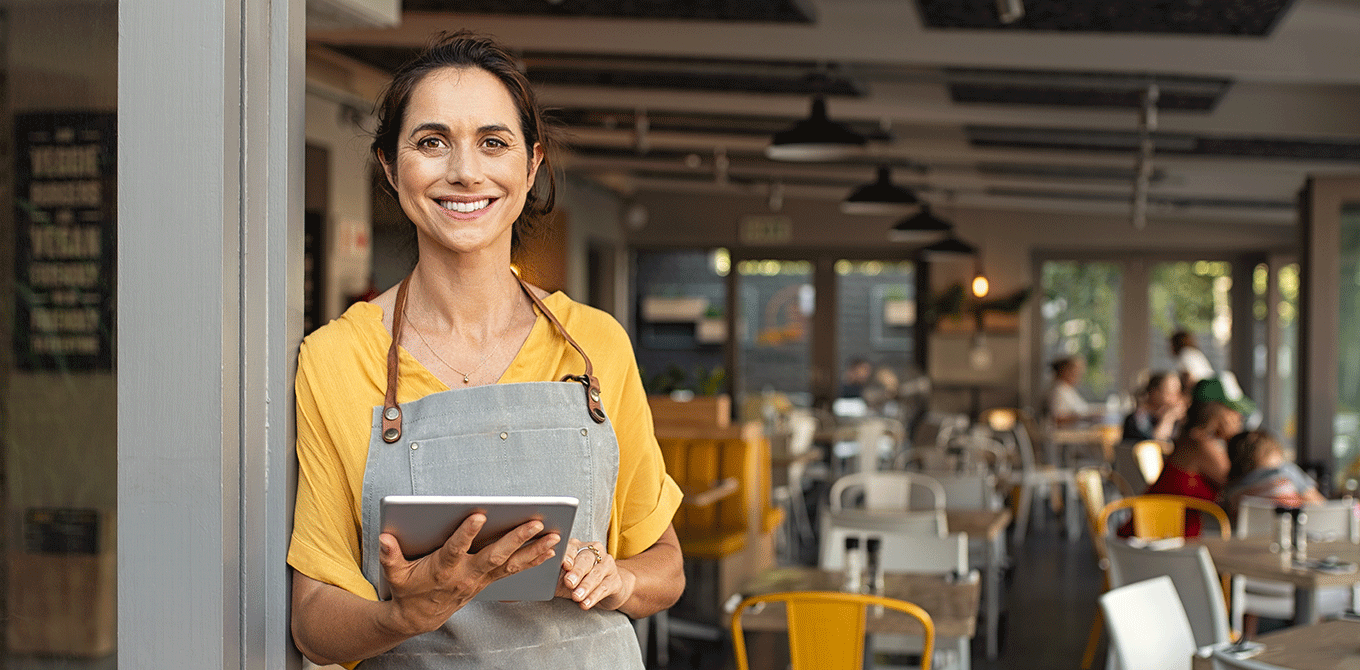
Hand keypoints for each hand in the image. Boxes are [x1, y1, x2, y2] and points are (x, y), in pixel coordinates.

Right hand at [378, 514, 559, 635]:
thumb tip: (385, 538)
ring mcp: (480, 579)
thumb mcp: (394, 574)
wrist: (419, 618)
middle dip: (516, 539)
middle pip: (494, 555)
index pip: (455, 549)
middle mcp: (466, 574)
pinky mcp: (488, 581)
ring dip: (533, 550)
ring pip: (511, 564)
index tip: (479, 515)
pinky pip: (514, 570)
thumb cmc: (408, 589)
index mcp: (443, 569)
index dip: (466, 533)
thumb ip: (390, 555)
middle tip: (535, 522)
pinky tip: (549, 550)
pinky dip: (532, 560)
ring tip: (554, 536)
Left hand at [557, 539, 634, 610]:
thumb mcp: (564, 578)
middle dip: (577, 572)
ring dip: (585, 586)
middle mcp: (595, 552)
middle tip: (569, 582)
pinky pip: (604, 587)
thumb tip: (540, 580)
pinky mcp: (616, 580)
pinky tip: (586, 603)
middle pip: (586, 559)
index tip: (564, 565)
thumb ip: (555, 576)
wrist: (606, 588)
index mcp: (579, 547)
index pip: (572, 548)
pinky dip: (594, 596)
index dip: (568, 556)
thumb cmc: (580, 581)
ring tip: (577, 597)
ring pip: (596, 573)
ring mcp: (607, 565)